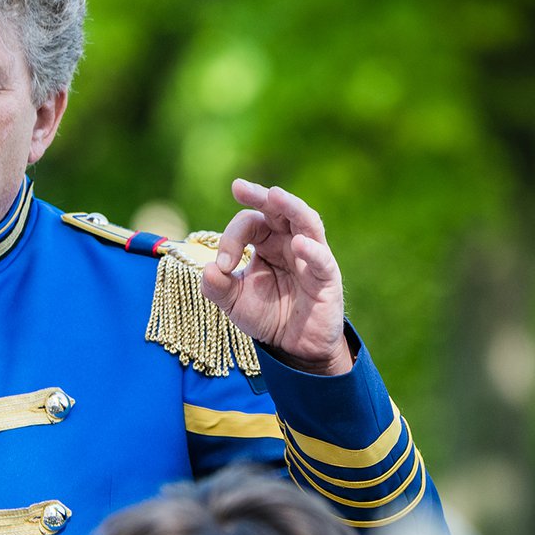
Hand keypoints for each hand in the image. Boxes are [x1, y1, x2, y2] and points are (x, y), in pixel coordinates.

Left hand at [200, 179, 351, 374]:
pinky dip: (312, 251)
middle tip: (240, 187)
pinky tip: (300, 244)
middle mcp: (290, 242)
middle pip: (279, 209)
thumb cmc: (267, 315)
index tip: (221, 264)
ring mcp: (311, 257)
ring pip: (307, 222)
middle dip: (261, 195)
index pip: (250, 222)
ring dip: (291, 207)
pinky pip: (322, 260)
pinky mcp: (327, 278)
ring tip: (275, 195)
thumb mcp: (233, 301)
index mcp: (267, 241)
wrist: (294, 347)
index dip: (231, 238)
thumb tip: (207, 269)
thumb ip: (216, 286)